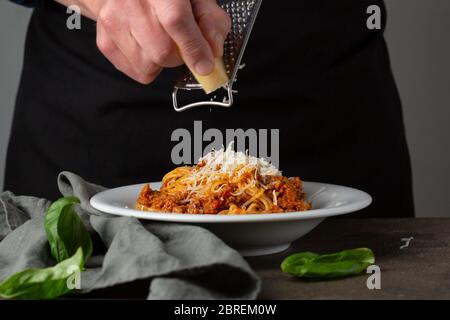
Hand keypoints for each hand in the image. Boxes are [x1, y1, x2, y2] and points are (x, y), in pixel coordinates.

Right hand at [58, 0, 230, 83]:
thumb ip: (211, 21)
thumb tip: (213, 50)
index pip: (175, 20)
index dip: (193, 47)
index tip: (204, 65)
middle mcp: (130, 1)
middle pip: (162, 51)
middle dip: (178, 56)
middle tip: (179, 43)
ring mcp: (113, 22)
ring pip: (148, 65)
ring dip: (162, 62)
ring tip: (161, 40)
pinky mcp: (105, 41)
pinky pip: (136, 72)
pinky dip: (148, 66)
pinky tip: (148, 46)